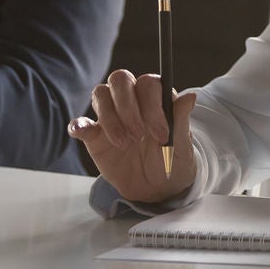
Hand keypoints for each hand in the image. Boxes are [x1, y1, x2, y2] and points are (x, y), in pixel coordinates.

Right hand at [67, 70, 197, 203]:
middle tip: (139, 136)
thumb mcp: (182, 145)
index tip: (161, 133)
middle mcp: (132, 100)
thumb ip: (182, 120)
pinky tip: (82, 131)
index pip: (148, 84)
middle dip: (129, 107)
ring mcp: (111, 115)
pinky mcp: (94, 135)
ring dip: (111, 119)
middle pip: (121, 80)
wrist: (157, 187)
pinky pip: (80, 122)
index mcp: (155, 98)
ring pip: (101, 95)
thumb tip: (191, 96)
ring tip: (124, 145)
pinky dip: (78, 125)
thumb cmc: (172, 160)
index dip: (152, 106)